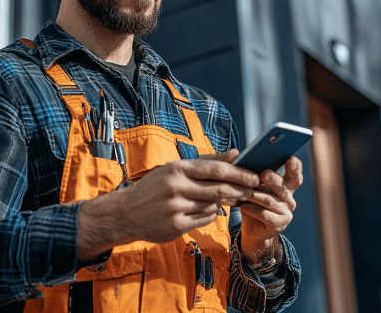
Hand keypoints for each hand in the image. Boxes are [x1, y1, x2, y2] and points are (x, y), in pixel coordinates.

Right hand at [76, 151, 259, 261]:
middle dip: (240, 190)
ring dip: (224, 203)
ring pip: (213, 205)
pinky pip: (205, 219)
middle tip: (253, 190)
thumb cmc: (154, 187)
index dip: (239, 173)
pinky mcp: (176, 226)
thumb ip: (207, 161)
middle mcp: (176, 188)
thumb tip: (235, 153)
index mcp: (177, 169)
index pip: (216, 170)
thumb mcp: (176, 168)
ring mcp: (176, 208)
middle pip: (219, 189)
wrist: (126, 213)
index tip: (254, 176)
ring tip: (229, 198)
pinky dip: (212, 214)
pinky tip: (209, 209)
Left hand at [238, 156, 302, 264]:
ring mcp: (286, 212)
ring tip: (241, 190)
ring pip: (269, 200)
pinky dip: (251, 209)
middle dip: (273, 179)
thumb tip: (241, 159)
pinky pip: (264, 215)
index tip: (290, 158)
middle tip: (264, 174)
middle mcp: (289, 198)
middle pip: (282, 185)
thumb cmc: (253, 202)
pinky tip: (242, 206)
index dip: (294, 166)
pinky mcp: (279, 225)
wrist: (253, 229)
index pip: (295, 174)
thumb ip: (254, 174)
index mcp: (287, 185)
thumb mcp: (255, 186)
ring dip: (254, 195)